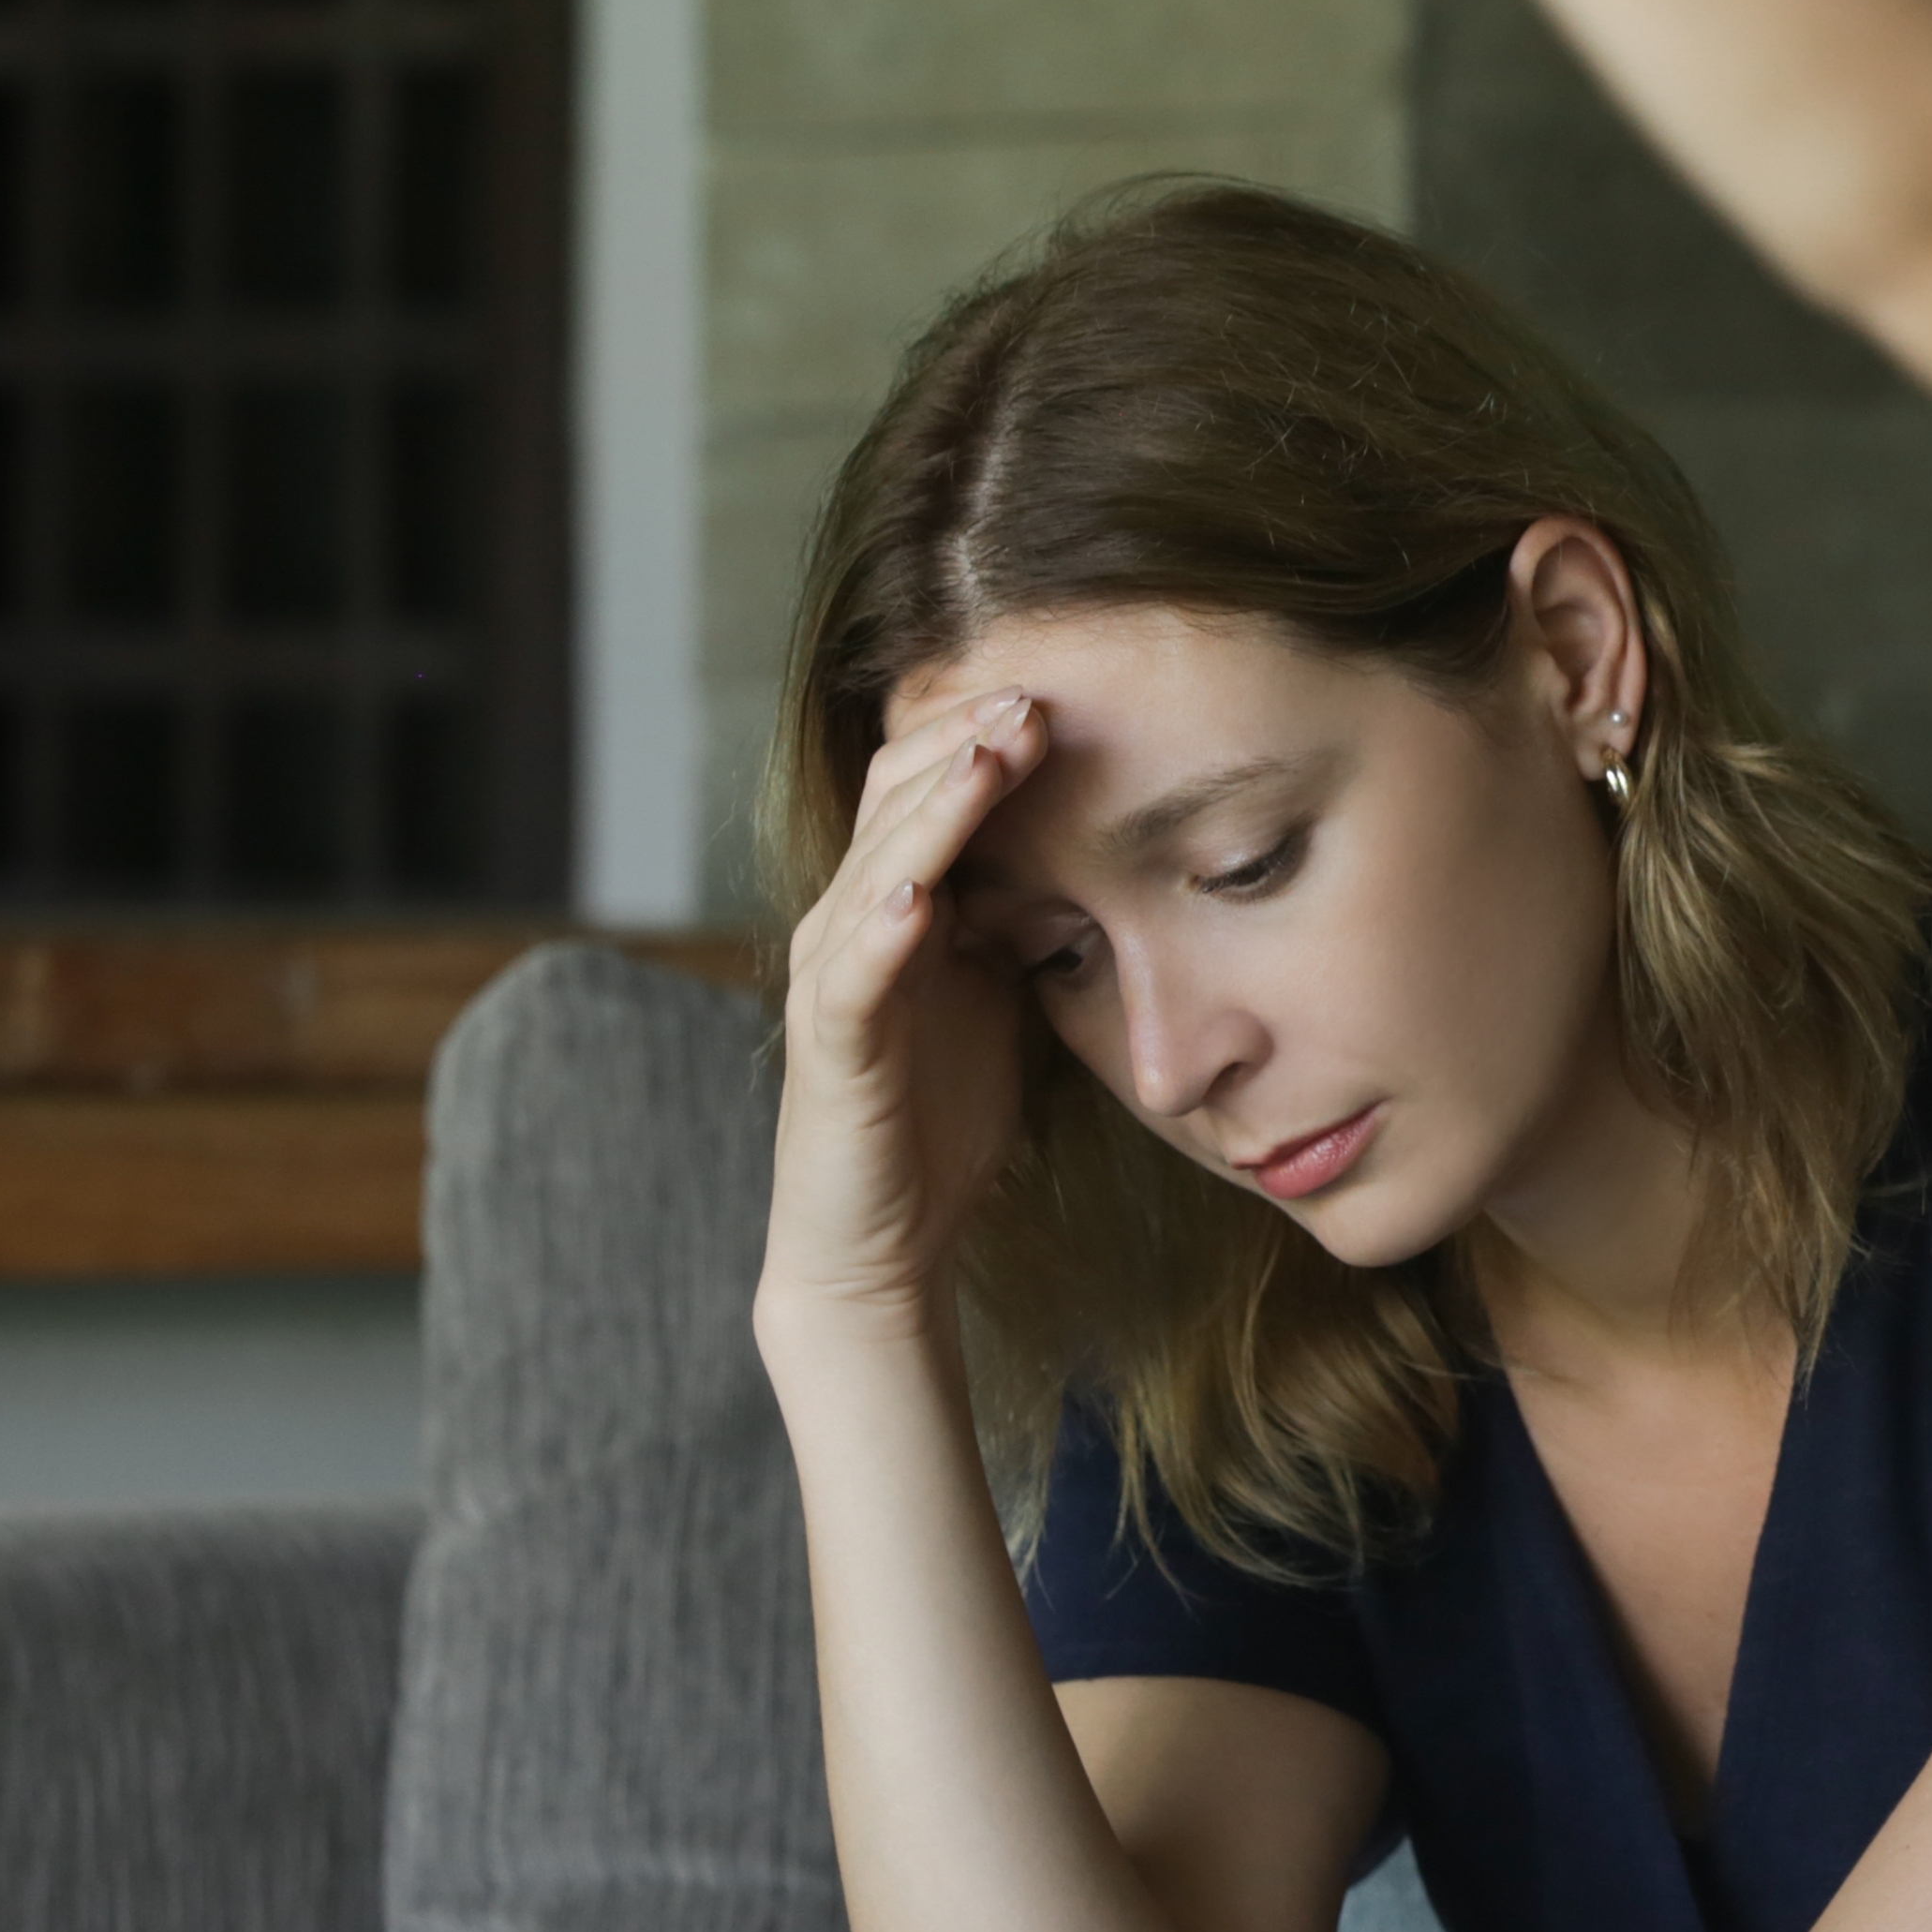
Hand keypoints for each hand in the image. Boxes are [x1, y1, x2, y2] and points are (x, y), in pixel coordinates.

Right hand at [764, 695, 1051, 1328]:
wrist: (880, 1237)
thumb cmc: (939, 1113)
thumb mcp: (1001, 993)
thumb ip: (1028, 920)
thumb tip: (1100, 850)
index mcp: (898, 903)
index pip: (928, 789)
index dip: (984, 739)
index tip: (1061, 694)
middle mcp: (851, 923)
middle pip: (895, 802)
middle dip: (964, 747)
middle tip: (1035, 698)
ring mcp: (833, 981)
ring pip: (875, 868)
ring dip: (932, 812)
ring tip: (987, 759)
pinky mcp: (831, 1048)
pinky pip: (850, 975)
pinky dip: (880, 927)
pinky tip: (919, 894)